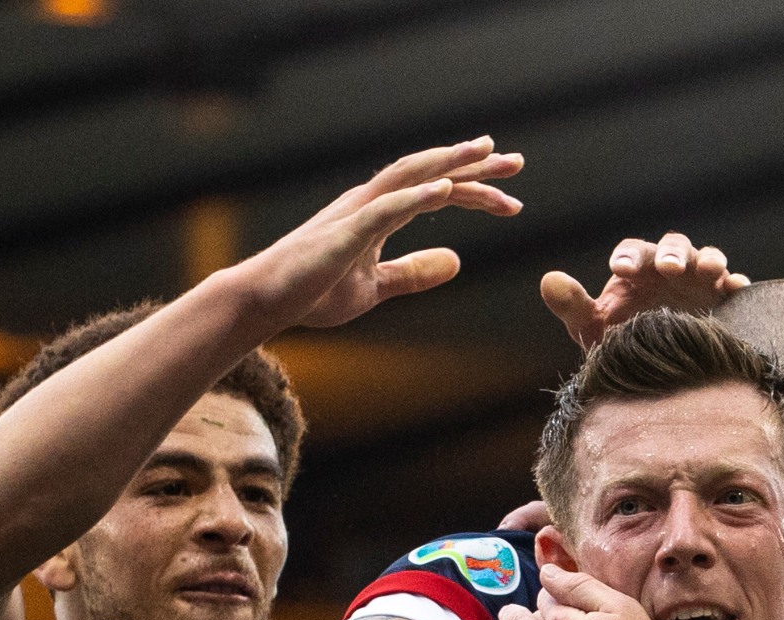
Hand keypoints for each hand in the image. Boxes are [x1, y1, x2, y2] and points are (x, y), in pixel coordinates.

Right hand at [224, 139, 524, 337]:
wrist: (265, 301)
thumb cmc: (313, 292)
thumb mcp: (376, 287)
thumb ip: (414, 273)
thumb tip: (457, 262)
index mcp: (380, 212)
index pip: (437, 192)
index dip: (475, 189)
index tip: (512, 195)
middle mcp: (372, 202)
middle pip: (430, 174)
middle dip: (475, 165)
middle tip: (518, 162)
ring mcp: (356, 212)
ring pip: (410, 177)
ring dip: (450, 164)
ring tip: (486, 153)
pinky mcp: (344, 232)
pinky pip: (386, 208)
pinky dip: (417, 196)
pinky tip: (446, 190)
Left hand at [539, 233, 745, 349]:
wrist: (654, 372)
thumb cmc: (620, 342)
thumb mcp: (592, 327)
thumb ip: (572, 305)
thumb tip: (549, 280)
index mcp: (638, 269)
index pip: (633, 251)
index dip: (629, 256)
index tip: (621, 270)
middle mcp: (670, 269)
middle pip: (674, 247)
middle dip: (672, 255)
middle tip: (669, 269)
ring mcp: (699, 282)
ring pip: (708, 258)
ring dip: (709, 261)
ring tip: (710, 272)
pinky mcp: (723, 300)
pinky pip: (733, 285)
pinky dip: (737, 283)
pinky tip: (738, 290)